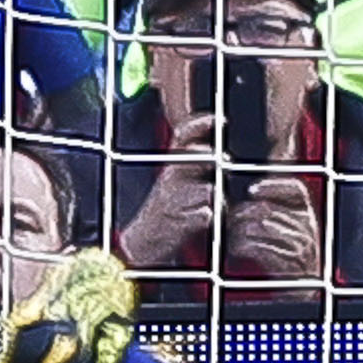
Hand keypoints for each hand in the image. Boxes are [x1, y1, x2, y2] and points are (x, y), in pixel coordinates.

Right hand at [116, 117, 222, 269]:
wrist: (142, 244)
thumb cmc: (164, 211)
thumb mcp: (172, 183)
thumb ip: (192, 166)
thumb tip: (217, 152)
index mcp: (170, 169)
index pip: (181, 138)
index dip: (198, 125)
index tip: (217, 119)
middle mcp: (171, 180)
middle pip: (195, 157)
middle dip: (209, 157)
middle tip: (221, 158)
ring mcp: (175, 200)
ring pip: (207, 188)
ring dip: (214, 195)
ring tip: (208, 204)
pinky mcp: (181, 222)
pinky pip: (206, 213)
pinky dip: (209, 215)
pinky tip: (204, 218)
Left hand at [223, 173, 324, 284]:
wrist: (305, 289)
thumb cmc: (289, 253)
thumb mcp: (287, 223)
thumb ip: (275, 198)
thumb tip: (266, 164)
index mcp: (308, 212)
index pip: (296, 189)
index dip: (273, 185)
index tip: (252, 189)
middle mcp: (309, 227)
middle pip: (271, 208)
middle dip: (245, 212)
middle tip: (232, 217)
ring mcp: (303, 247)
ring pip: (264, 227)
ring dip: (242, 231)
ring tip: (233, 234)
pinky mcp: (293, 267)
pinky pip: (264, 249)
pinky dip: (246, 247)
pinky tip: (239, 248)